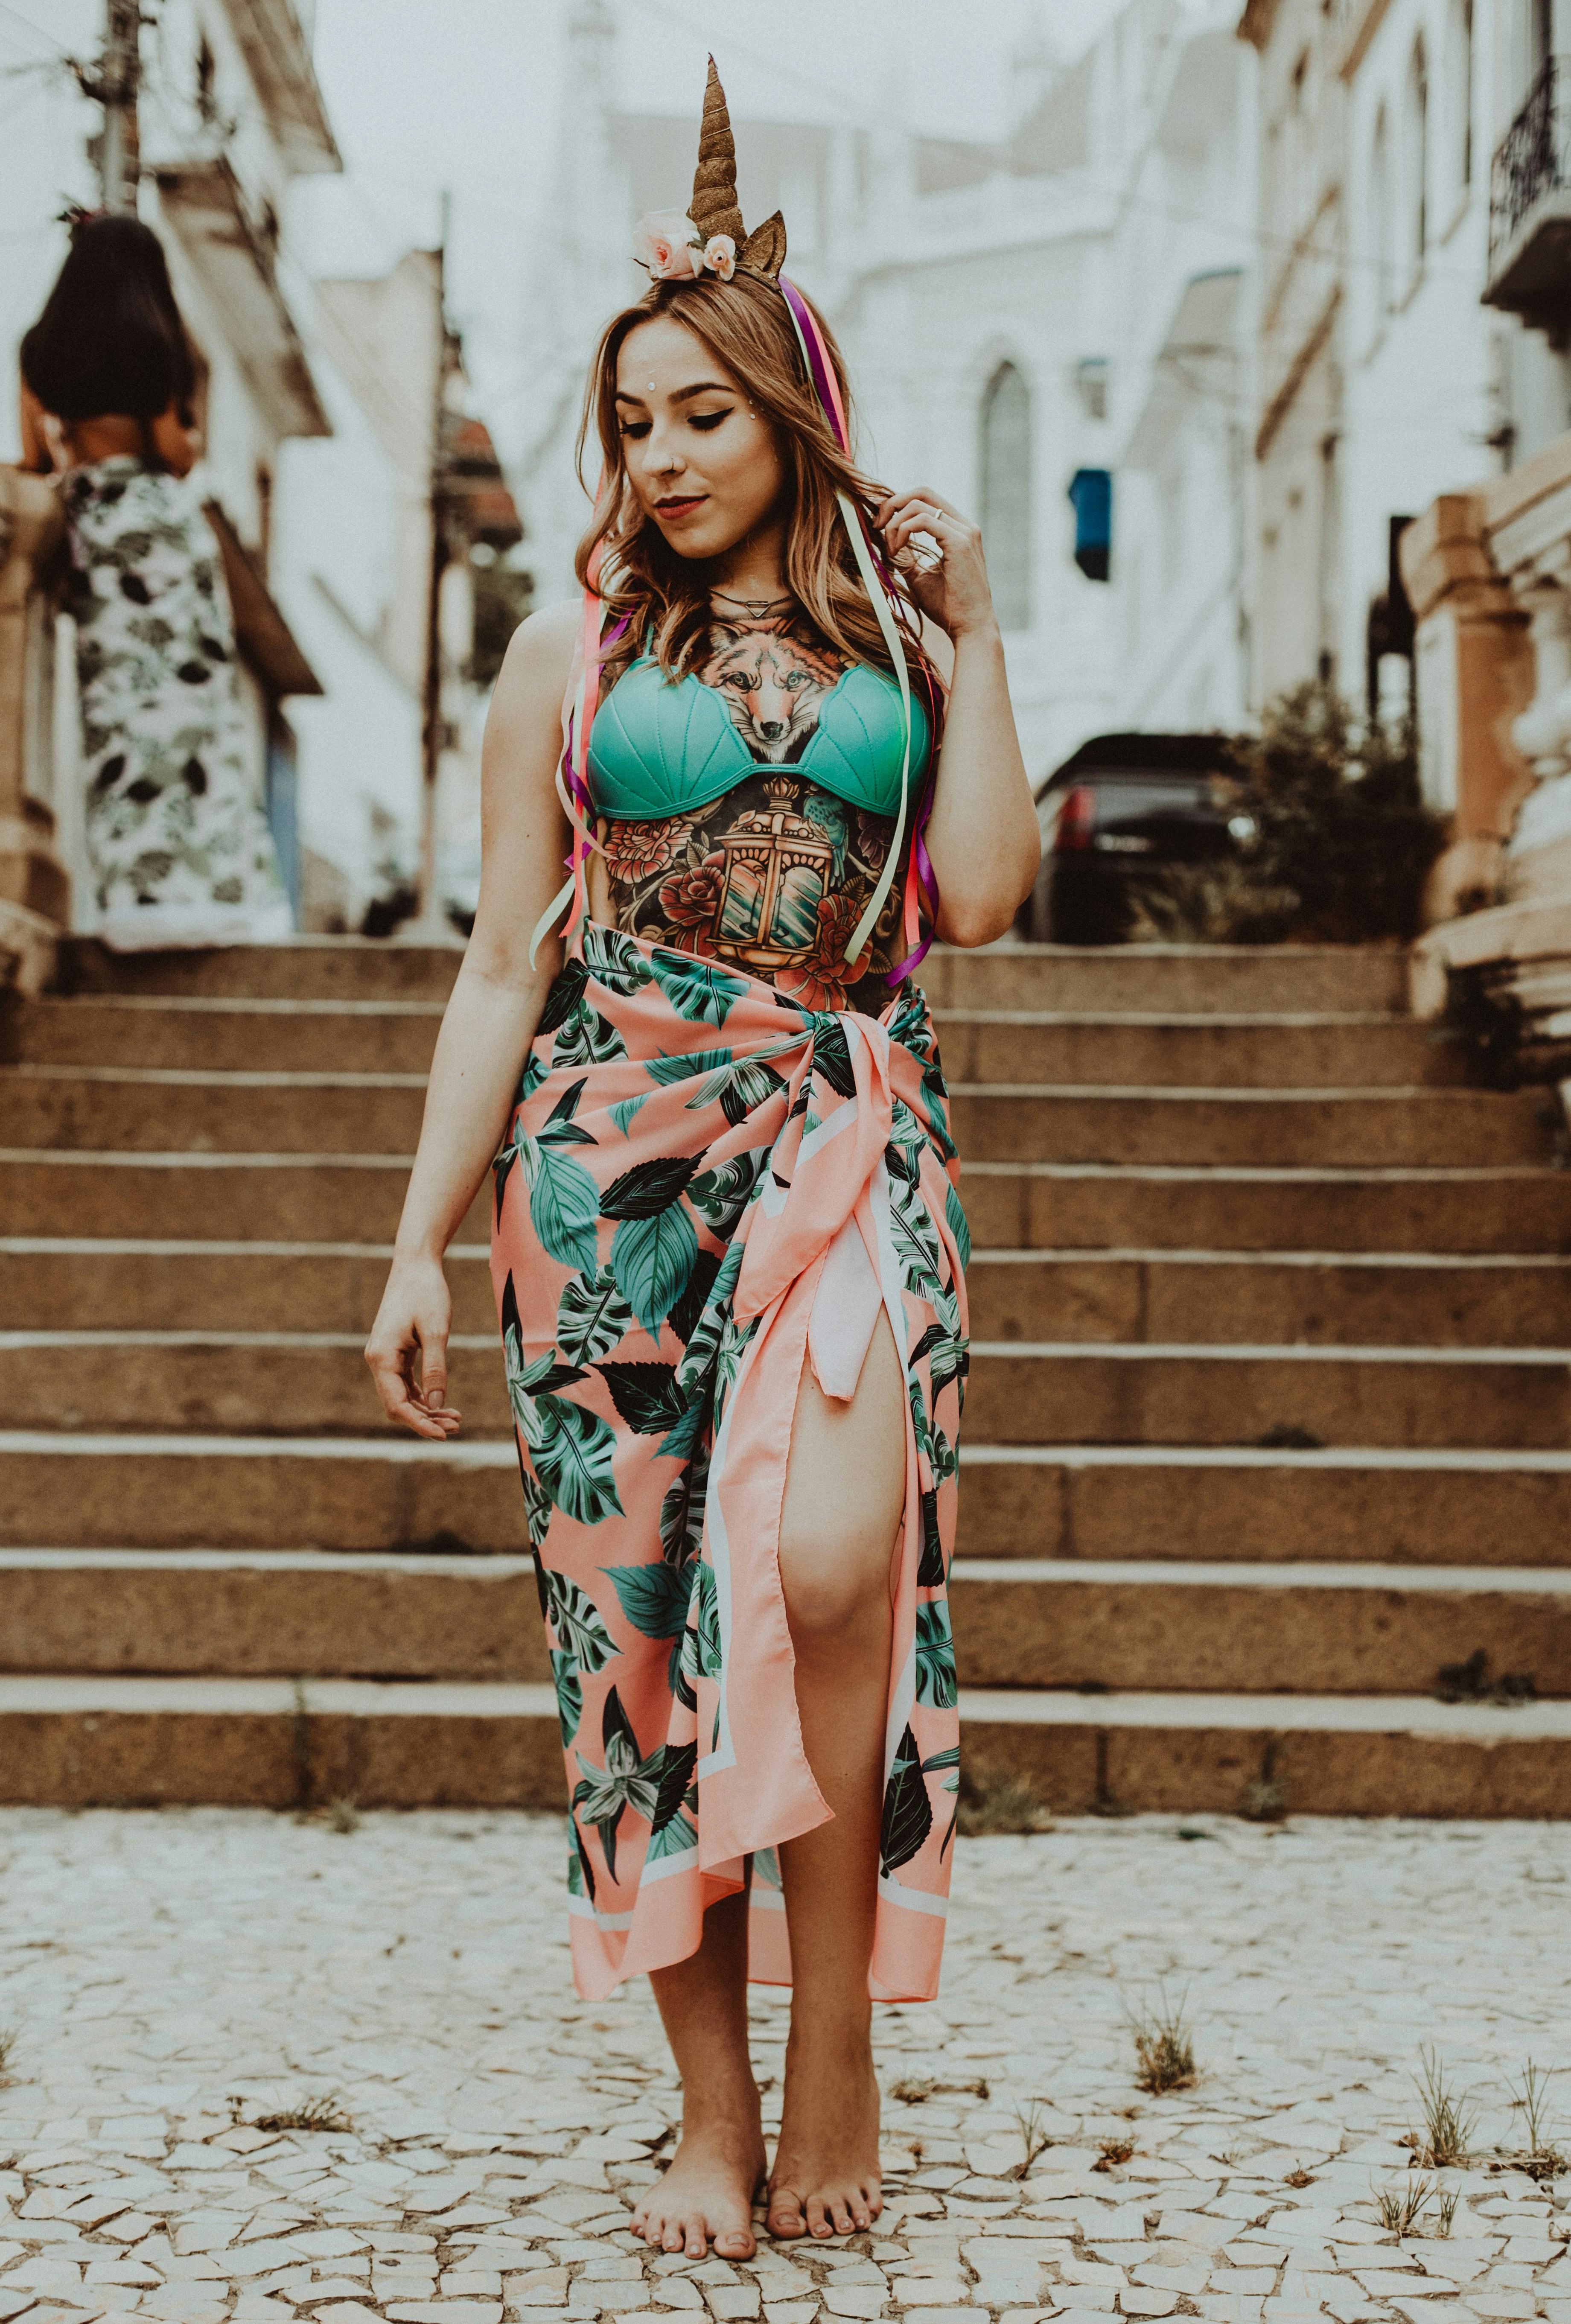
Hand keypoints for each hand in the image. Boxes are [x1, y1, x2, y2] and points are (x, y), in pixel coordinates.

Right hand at [365, 1253, 461, 1439]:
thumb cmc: (426, 1292)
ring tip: (456, 1418)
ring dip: (426, 1409)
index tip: (443, 1435)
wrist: (416, 1264)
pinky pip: (405, 1383)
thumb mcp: (436, 1331)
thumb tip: (437, 1402)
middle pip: (397, 1405)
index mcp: (381, 1357)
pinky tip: (443, 1401)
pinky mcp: (394, 1352)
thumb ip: (435, 1369)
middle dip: (425, 1419)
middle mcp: (377, 1360)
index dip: (419, 1424)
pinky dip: (423, 1395)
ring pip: (402, 1396)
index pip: (396, 1405)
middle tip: (457, 1426)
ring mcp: (384, 1357)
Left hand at [873, 486, 997, 641]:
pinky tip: (896, 550)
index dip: (899, 506)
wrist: (969, 628)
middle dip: (892, 503)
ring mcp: (964, 532)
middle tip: (876, 526)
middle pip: (922, 492)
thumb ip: (906, 557)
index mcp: (958, 530)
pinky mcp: (959, 542)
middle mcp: (964, 526)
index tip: (880, 527)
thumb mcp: (921, 577)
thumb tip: (884, 544)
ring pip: (919, 504)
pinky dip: (902, 531)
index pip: (926, 500)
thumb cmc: (948, 607)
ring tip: (889, 548)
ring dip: (895, 523)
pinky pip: (922, 520)